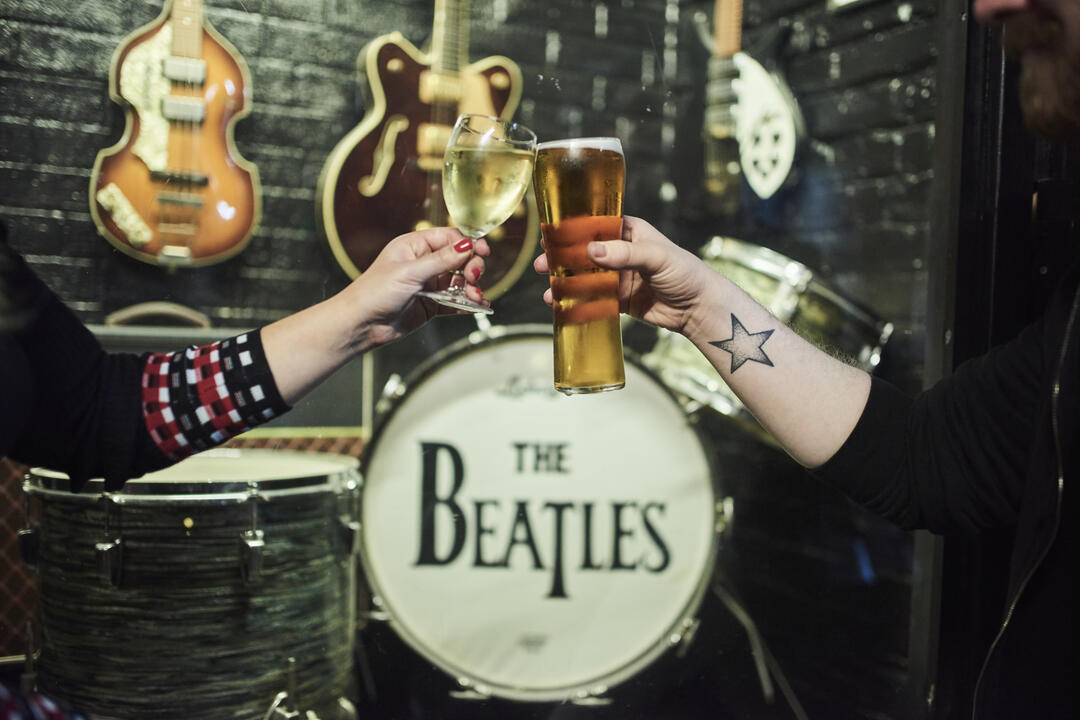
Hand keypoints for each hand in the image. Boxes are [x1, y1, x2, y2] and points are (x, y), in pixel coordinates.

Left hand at [349, 227, 489, 344]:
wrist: (361, 324)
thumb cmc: (375, 292)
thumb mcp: (410, 272)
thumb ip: (442, 260)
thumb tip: (467, 245)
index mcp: (415, 246)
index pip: (450, 238)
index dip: (468, 244)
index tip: (483, 251)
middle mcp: (423, 263)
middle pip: (459, 259)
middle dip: (471, 268)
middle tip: (473, 278)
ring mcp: (428, 284)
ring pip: (459, 282)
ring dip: (471, 288)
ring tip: (474, 297)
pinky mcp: (431, 305)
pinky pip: (455, 301)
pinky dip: (467, 304)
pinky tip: (477, 306)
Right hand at [533, 215, 712, 334]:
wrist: (699, 308)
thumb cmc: (685, 273)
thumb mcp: (656, 257)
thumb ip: (625, 254)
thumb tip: (592, 251)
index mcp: (630, 232)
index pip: (596, 225)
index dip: (572, 229)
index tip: (550, 234)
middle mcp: (621, 252)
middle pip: (584, 252)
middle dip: (561, 259)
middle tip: (541, 264)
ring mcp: (619, 276)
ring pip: (585, 277)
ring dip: (565, 283)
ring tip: (548, 292)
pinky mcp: (620, 300)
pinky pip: (593, 299)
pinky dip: (577, 303)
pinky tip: (561, 307)